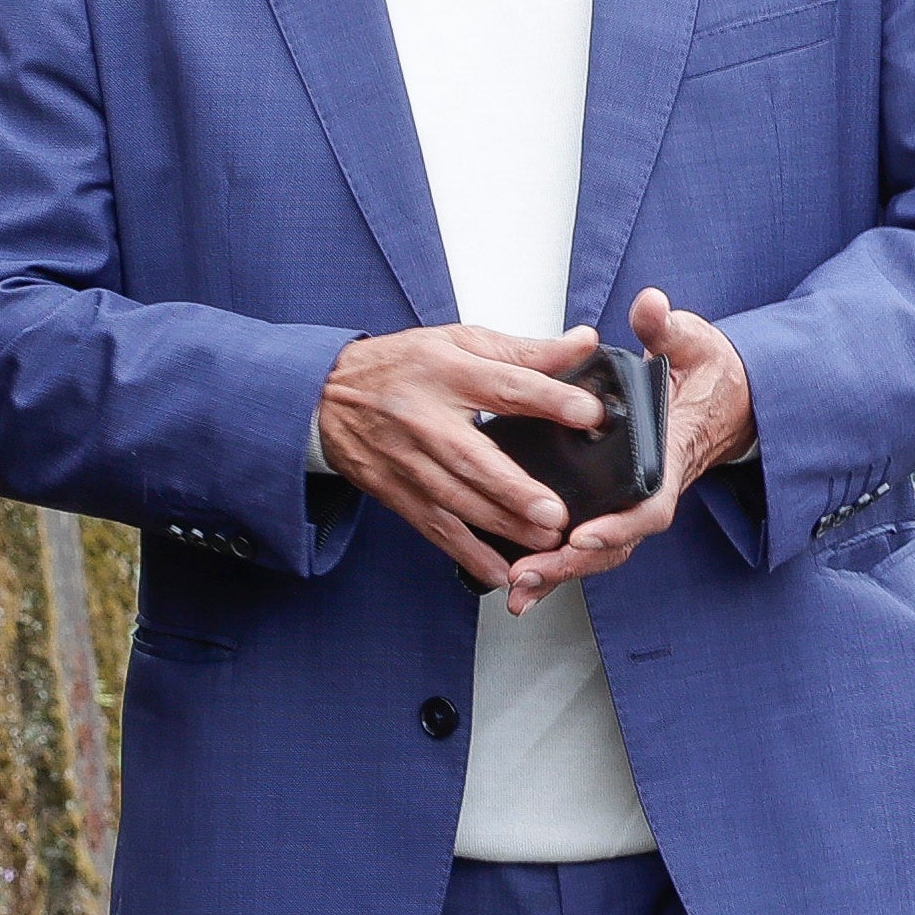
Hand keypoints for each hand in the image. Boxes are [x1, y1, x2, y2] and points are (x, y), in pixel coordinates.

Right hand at [316, 322, 610, 585]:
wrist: (327, 395)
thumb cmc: (402, 365)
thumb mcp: (461, 342)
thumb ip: (526, 350)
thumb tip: (584, 343)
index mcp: (446, 371)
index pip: (503, 385)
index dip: (548, 399)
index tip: (588, 412)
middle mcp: (424, 418)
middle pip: (473, 457)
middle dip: (514, 489)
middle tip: (556, 512)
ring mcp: (407, 461)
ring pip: (456, 500)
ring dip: (500, 525)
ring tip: (544, 540)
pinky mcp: (397, 493)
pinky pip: (435, 529)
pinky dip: (467, 554)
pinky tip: (499, 572)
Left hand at [483, 289, 752, 611]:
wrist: (725, 396)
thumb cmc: (707, 373)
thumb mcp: (693, 342)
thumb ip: (667, 328)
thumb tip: (650, 307)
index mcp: (670, 458)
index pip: (648, 505)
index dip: (617, 524)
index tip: (583, 535)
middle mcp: (652, 489)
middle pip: (615, 543)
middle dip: (570, 564)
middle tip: (528, 575)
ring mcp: (633, 502)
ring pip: (598, 551)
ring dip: (557, 573)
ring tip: (517, 591)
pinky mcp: (615, 504)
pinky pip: (586, 542)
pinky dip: (556, 564)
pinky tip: (521, 581)